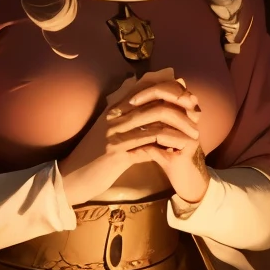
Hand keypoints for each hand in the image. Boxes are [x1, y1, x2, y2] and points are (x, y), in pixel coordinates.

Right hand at [59, 74, 203, 204]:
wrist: (71, 177)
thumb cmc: (94, 155)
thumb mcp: (110, 132)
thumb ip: (129, 117)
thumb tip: (153, 105)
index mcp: (114, 110)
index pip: (146, 92)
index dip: (171, 93)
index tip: (190, 100)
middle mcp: (115, 119)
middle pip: (155, 108)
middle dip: (180, 113)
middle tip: (197, 120)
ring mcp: (115, 136)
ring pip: (155, 128)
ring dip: (178, 134)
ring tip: (193, 139)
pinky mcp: (116, 155)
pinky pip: (148, 150)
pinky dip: (166, 151)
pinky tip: (177, 154)